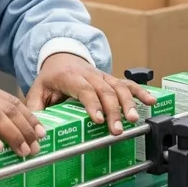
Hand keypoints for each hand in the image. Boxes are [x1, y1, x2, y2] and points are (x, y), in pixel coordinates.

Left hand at [26, 53, 155, 134]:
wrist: (60, 56)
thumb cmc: (50, 78)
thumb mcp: (37, 90)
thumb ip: (35, 107)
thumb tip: (37, 128)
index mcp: (70, 77)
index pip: (84, 89)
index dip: (93, 104)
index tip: (99, 120)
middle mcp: (89, 74)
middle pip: (104, 90)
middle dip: (113, 110)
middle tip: (117, 130)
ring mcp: (102, 76)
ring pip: (118, 86)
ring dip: (128, 103)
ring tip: (133, 120)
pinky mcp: (111, 78)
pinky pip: (127, 83)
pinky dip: (140, 91)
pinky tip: (151, 100)